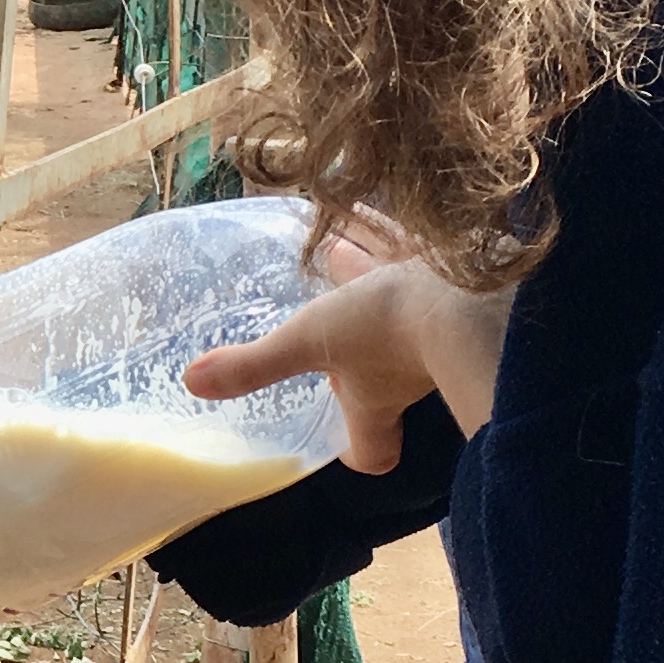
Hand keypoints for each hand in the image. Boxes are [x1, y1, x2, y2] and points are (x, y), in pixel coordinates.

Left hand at [182, 261, 509, 474]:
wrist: (470, 295)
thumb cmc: (385, 331)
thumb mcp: (308, 342)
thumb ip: (254, 366)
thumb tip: (193, 384)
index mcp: (373, 398)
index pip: (372, 450)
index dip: (355, 453)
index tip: (338, 447)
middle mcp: (405, 371)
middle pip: (378, 373)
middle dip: (349, 349)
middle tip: (321, 324)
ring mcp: (435, 331)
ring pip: (396, 312)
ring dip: (369, 283)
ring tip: (338, 248)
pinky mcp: (457, 290)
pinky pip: (420, 268)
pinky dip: (395, 245)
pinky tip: (370, 209)